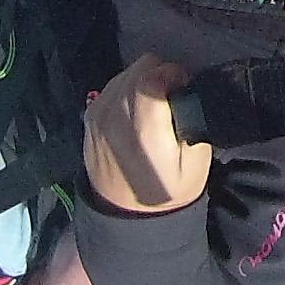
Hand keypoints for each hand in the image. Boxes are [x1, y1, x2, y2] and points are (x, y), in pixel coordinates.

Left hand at [82, 54, 211, 213]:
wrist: (126, 215)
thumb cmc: (167, 191)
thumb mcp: (196, 163)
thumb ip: (194, 122)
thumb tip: (187, 92)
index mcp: (143, 130)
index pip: (152, 77)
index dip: (172, 73)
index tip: (184, 84)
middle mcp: (115, 117)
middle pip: (139, 69)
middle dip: (160, 73)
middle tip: (173, 95)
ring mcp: (98, 115)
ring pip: (125, 73)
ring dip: (143, 79)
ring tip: (155, 104)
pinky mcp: (89, 116)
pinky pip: (112, 85)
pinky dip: (127, 88)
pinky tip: (136, 110)